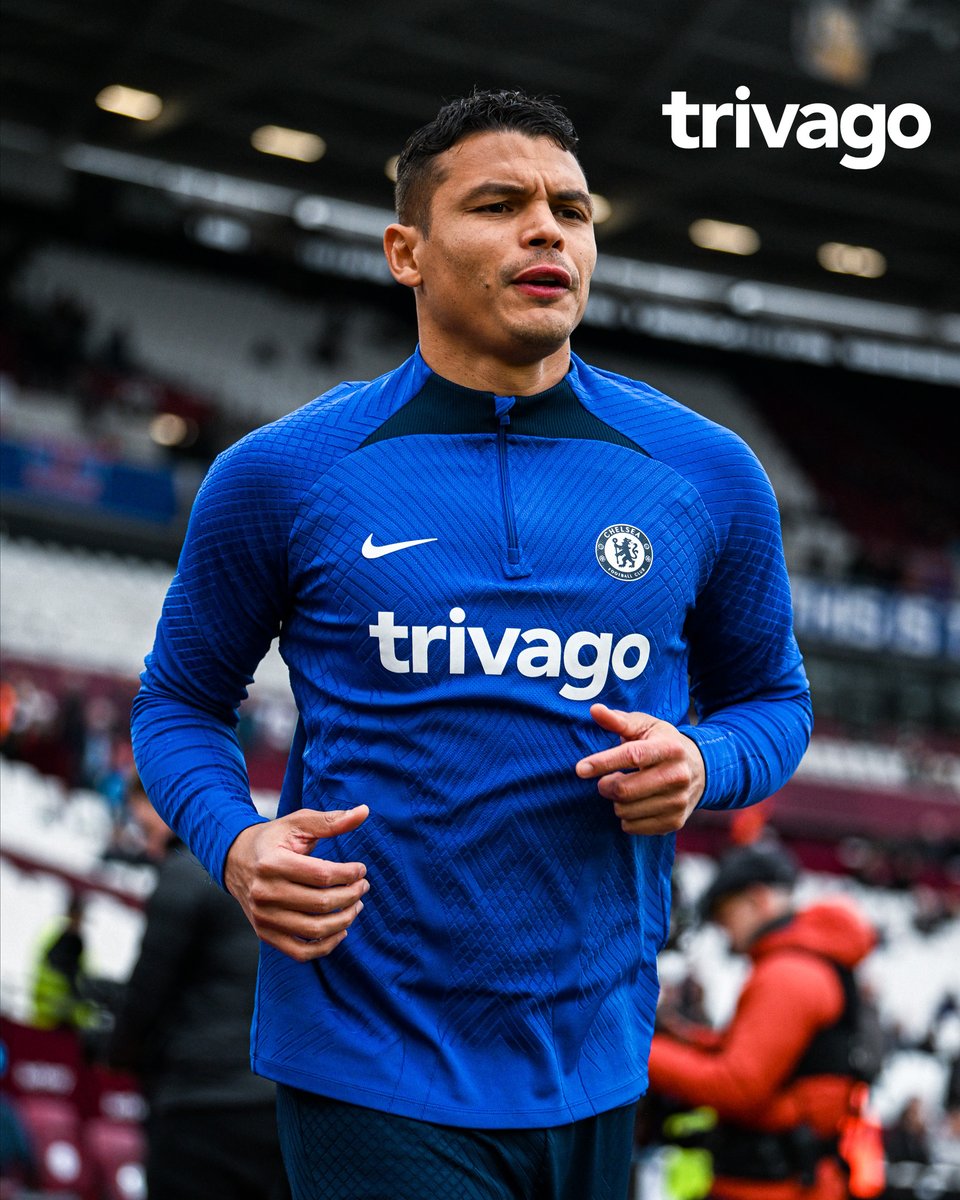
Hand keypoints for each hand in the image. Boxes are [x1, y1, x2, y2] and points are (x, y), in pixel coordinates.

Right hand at [224, 806, 369, 961]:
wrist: (236, 859)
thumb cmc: (273, 839)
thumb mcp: (298, 823)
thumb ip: (331, 820)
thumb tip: (364, 811)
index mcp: (272, 863)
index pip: (322, 875)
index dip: (349, 874)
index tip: (361, 869)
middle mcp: (264, 893)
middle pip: (321, 903)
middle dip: (351, 896)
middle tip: (363, 886)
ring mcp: (263, 917)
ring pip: (314, 930)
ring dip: (344, 920)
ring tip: (356, 906)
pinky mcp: (264, 933)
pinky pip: (300, 952)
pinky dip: (325, 946)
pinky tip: (341, 930)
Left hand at [575, 705, 704, 834]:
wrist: (701, 769)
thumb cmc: (663, 743)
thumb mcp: (646, 726)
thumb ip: (619, 720)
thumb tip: (595, 710)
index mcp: (669, 748)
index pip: (632, 756)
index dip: (603, 763)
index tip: (580, 769)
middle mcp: (678, 776)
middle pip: (625, 789)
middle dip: (605, 785)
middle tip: (605, 780)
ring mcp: (678, 802)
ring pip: (625, 811)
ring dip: (616, 801)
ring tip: (627, 788)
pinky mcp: (675, 822)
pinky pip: (633, 827)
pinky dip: (626, 817)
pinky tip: (636, 803)